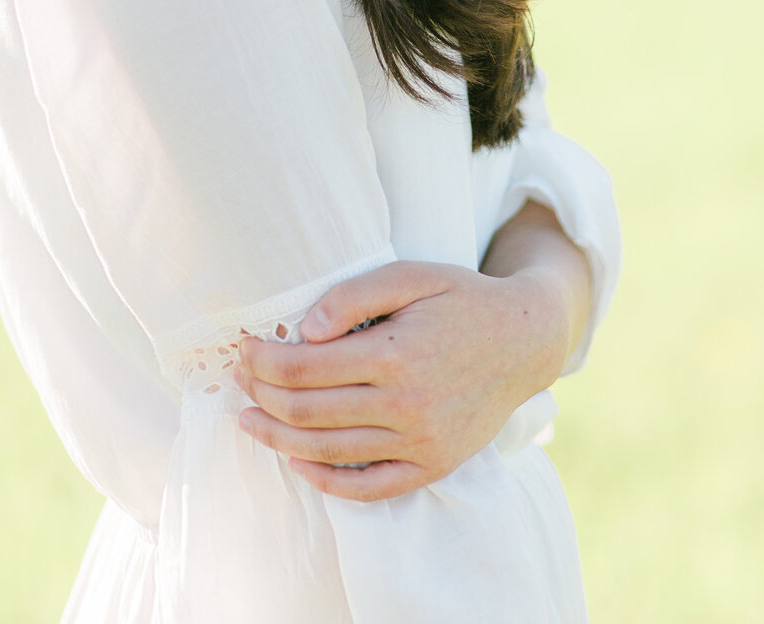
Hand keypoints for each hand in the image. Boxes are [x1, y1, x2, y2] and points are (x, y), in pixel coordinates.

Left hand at [233, 253, 572, 501]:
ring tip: (251, 419)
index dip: (263, 362)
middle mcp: (406, 405)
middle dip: (263, 395)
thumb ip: (353, 294)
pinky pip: (371, 488)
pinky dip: (328, 482)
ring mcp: (421, 442)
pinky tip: (298, 463)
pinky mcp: (433, 465)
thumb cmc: (460, 298)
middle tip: (239, 380)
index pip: (304, 368)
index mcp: (394, 353)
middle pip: (309, 411)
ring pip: (330, 452)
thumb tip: (305, 330)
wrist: (525, 340)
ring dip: (280, 438)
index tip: (243, 349)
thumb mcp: (410, 274)